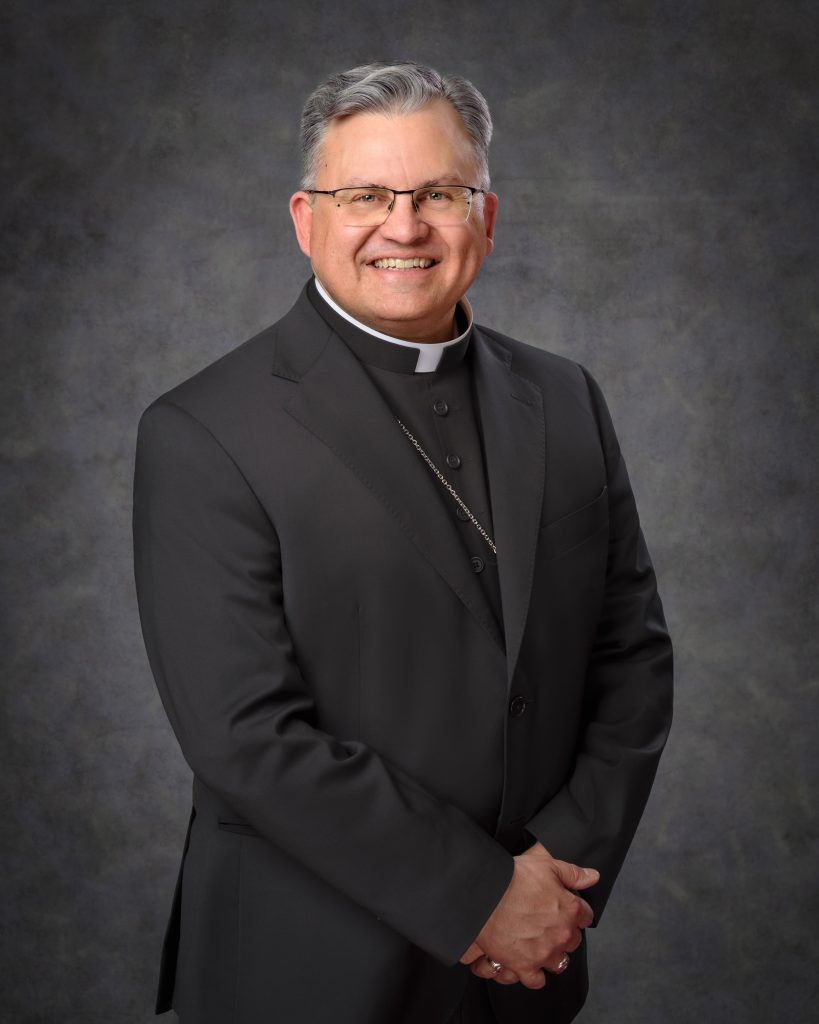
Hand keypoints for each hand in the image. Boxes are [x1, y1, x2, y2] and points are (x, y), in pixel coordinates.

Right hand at [460, 843, 598, 989]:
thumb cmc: (513, 878)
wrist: (485, 894)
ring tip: (538, 943)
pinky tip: (528, 961)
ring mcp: (544, 953)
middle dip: (563, 932)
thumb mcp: (547, 865)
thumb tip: (592, 877)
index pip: (585, 916)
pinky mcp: (525, 966)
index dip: (575, 910)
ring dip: (551, 954)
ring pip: (559, 962)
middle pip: (573, 941)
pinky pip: (537, 980)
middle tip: (547, 923)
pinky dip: (534, 973)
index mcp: (570, 909)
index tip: (564, 908)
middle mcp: (561, 934)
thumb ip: (573, 873)